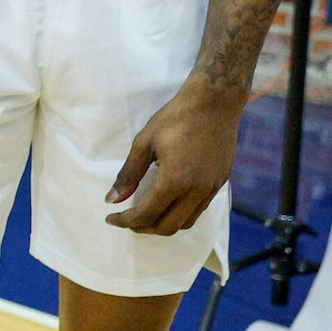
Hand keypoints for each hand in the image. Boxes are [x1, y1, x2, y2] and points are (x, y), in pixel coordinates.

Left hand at [105, 83, 243, 234]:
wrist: (215, 103)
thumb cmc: (176, 118)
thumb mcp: (144, 142)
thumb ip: (128, 174)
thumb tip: (112, 200)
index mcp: (175, 180)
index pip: (147, 214)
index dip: (125, 221)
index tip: (111, 218)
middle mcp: (196, 190)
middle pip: (167, 226)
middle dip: (143, 228)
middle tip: (127, 220)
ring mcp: (211, 188)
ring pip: (186, 222)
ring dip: (163, 225)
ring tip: (146, 216)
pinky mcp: (220, 183)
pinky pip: (199, 209)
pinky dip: (180, 214)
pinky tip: (168, 203)